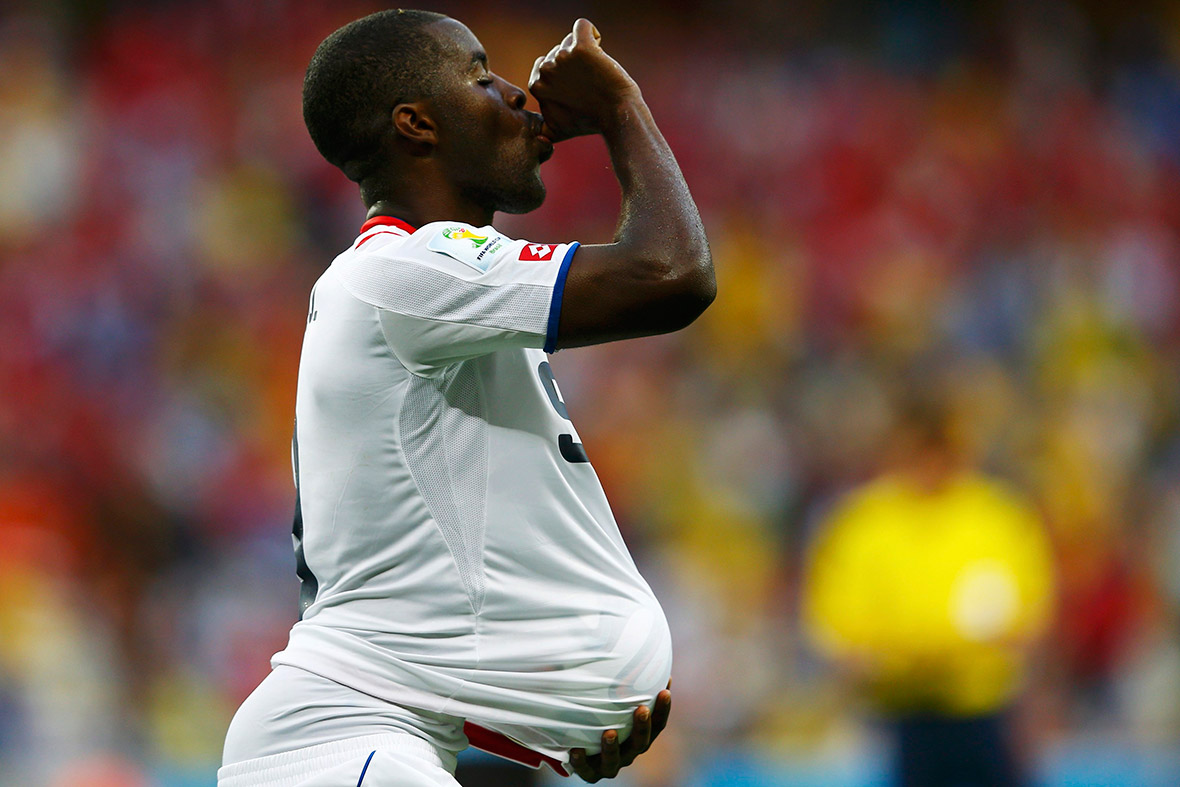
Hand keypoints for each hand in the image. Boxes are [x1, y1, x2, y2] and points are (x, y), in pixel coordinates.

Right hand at [528, 18, 641, 142]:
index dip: (564, 72)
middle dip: (574, 61)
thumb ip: (546, 130)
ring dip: (585, 50)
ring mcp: (562, 57)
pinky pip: (583, 26)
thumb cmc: (591, 122)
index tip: (577, 86)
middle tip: (590, 81)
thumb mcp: (560, 131)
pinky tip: (600, 49)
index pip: (545, 63)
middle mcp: (545, 70)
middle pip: (558, 49)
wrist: (617, 116)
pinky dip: (592, 33)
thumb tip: (539, 139)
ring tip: (597, 71)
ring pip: (571, 39)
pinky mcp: (581, 47)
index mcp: (537, 85)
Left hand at [568, 685, 670, 782]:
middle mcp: (629, 751)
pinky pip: (586, 770)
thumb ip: (612, 675)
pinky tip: (575, 749)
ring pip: (616, 761)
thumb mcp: (605, 694)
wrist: (577, 745)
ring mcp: (609, 764)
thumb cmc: (598, 712)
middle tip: (641, 708)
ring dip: (614, 747)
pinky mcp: (589, 773)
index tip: (665, 688)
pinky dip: (582, 761)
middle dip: (643, 727)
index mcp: (638, 734)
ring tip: (609, 732)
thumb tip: (612, 639)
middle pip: (642, 743)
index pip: (658, 723)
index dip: (664, 708)